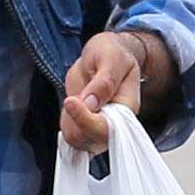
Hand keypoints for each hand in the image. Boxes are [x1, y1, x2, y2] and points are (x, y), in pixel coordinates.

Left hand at [57, 28, 172, 156]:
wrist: (106, 56)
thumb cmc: (111, 54)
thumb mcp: (110, 57)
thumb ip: (104, 80)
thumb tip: (91, 103)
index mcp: (127, 108)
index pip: (107, 127)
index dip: (86, 119)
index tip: (71, 101)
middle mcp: (116, 124)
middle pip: (89, 139)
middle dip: (75, 121)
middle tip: (73, 97)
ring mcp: (101, 129)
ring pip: (77, 140)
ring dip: (69, 120)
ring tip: (76, 97)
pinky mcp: (88, 129)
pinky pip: (71, 136)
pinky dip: (66, 122)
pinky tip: (74, 105)